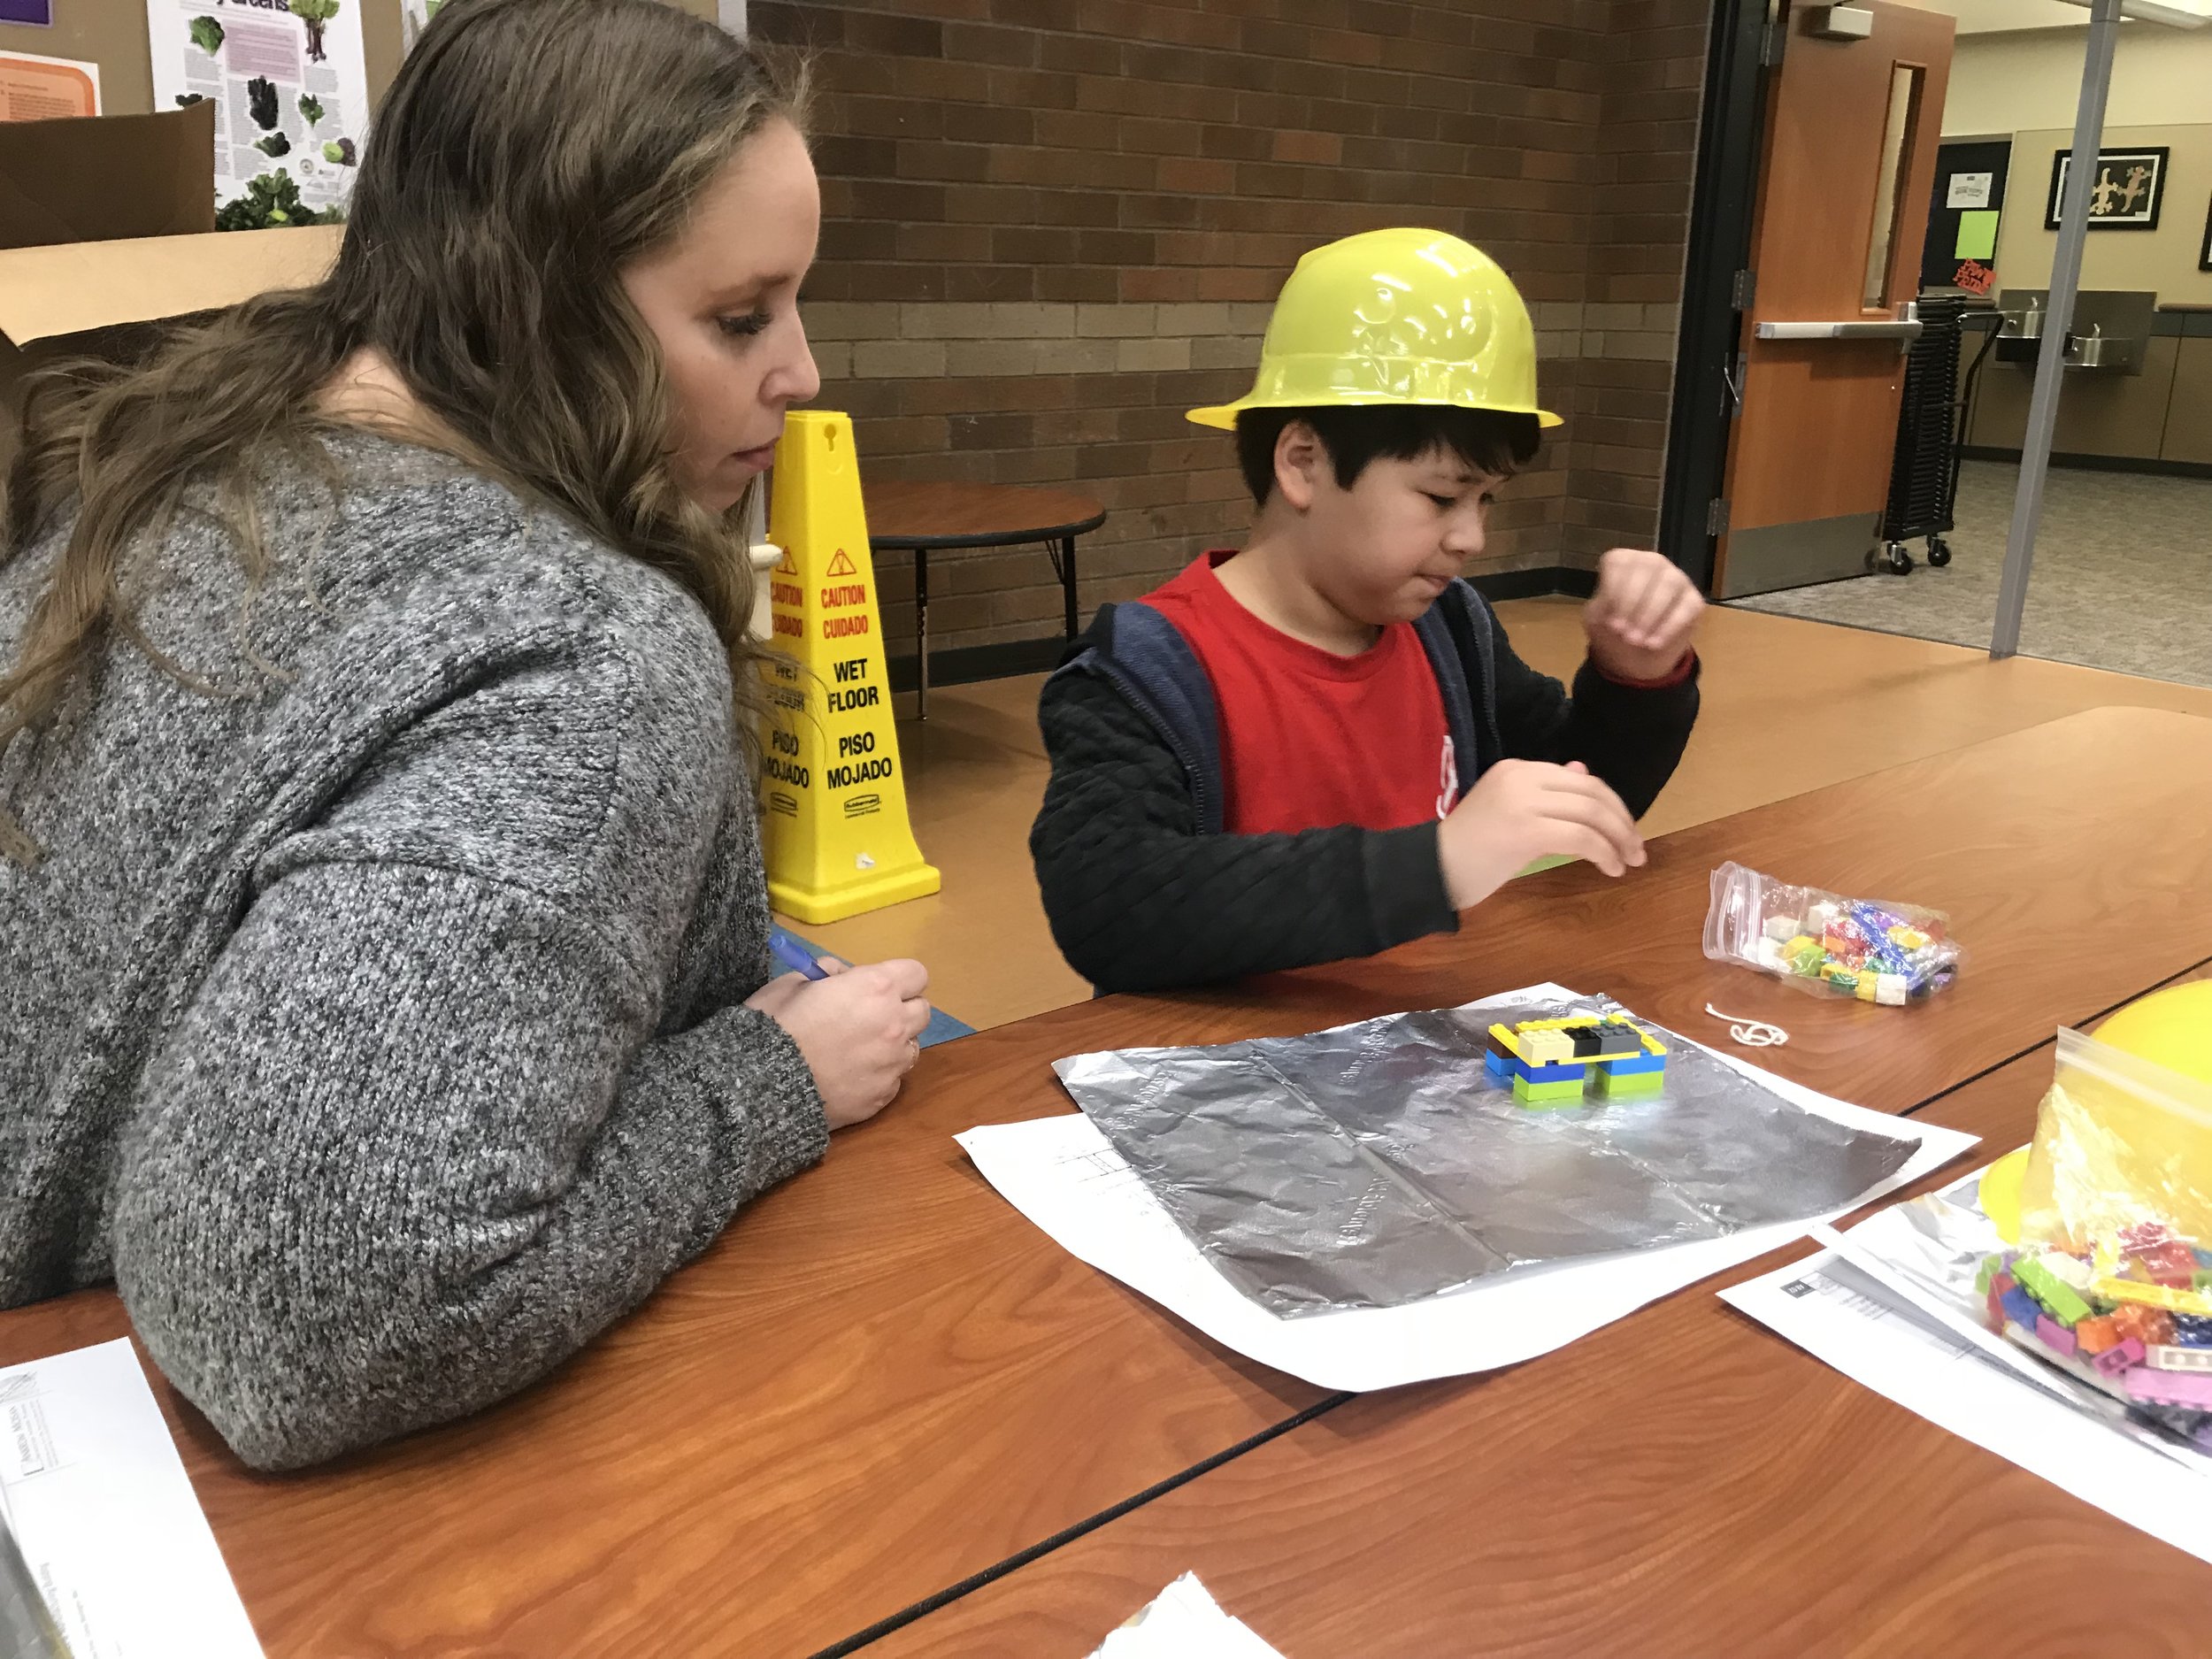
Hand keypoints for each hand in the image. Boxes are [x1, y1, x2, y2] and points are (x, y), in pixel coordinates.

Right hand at [745, 957, 930, 1128]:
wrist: (761, 1088)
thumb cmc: (774, 1026)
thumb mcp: (793, 982)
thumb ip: (828, 973)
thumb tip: (843, 975)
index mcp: (876, 988)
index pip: (916, 974)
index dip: (897, 979)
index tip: (876, 986)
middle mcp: (894, 1024)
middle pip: (922, 1011)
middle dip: (901, 1010)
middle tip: (869, 1017)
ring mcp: (892, 1064)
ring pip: (911, 1048)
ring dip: (893, 1045)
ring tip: (858, 1051)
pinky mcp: (883, 1097)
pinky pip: (892, 1079)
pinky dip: (878, 1075)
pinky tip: (848, 1077)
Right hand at [1436, 759, 1644, 909]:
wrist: (1430, 869)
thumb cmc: (1469, 848)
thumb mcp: (1512, 811)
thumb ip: (1547, 793)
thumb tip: (1583, 772)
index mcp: (1518, 768)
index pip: (1580, 778)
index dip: (1612, 804)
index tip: (1625, 831)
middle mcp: (1522, 776)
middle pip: (1592, 792)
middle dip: (1622, 821)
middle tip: (1637, 849)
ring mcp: (1522, 801)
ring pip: (1590, 813)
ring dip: (1618, 839)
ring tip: (1629, 862)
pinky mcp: (1525, 829)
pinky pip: (1580, 837)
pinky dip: (1603, 853)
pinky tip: (1611, 869)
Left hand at [1582, 547, 1702, 682]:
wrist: (1636, 657)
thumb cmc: (1614, 629)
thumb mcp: (1597, 619)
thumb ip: (1601, 608)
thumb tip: (1611, 608)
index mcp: (1624, 562)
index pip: (1619, 563)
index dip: (1613, 590)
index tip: (1610, 620)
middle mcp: (1652, 563)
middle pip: (1647, 568)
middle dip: (1632, 603)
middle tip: (1623, 633)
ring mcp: (1676, 578)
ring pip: (1669, 584)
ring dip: (1651, 614)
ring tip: (1637, 640)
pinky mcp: (1694, 600)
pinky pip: (1687, 607)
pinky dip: (1669, 627)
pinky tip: (1653, 644)